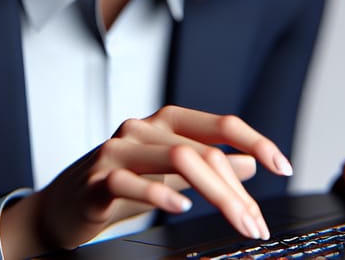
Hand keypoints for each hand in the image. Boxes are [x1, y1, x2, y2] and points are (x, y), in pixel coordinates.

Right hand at [0, 105, 293, 257]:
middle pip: (202, 147)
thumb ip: (207, 162)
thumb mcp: (169, 172)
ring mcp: (119, 150)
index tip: (282, 165)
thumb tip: (251, 161)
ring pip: (176, 159)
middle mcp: (144, 128)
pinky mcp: (97, 179)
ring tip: (237, 222)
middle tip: (256, 223)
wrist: (62, 205)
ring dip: (215, 193)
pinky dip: (160, 193)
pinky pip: (131, 182)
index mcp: (166, 122)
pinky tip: (180, 207)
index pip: (219, 124)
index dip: (255, 141)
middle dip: (237, 187)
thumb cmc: (119, 184)